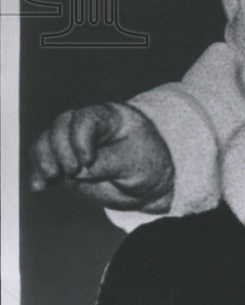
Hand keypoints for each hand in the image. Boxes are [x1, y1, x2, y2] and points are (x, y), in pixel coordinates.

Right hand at [29, 102, 174, 211]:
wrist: (146, 183)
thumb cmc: (147, 165)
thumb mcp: (135, 162)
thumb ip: (106, 164)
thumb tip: (75, 172)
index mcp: (111, 117)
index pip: (86, 118)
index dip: (80, 138)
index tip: (87, 162)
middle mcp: (89, 126)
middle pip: (61, 125)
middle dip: (59, 149)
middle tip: (71, 172)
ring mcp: (74, 143)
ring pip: (47, 140)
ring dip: (43, 159)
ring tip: (50, 179)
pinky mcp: (65, 162)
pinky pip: (43, 160)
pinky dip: (38, 172)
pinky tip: (39, 187)